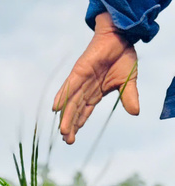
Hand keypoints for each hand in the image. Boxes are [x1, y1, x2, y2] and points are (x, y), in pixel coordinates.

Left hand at [53, 12, 139, 143]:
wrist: (120, 38)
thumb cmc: (122, 58)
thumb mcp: (128, 81)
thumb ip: (129, 97)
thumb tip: (135, 112)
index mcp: (95, 93)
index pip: (83, 113)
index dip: (77, 125)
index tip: (71, 139)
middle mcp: (85, 89)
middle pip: (75, 111)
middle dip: (70, 126)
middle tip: (66, 140)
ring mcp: (81, 81)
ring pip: (71, 101)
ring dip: (66, 116)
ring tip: (63, 131)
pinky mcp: (80, 71)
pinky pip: (70, 85)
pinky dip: (63, 96)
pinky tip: (57, 108)